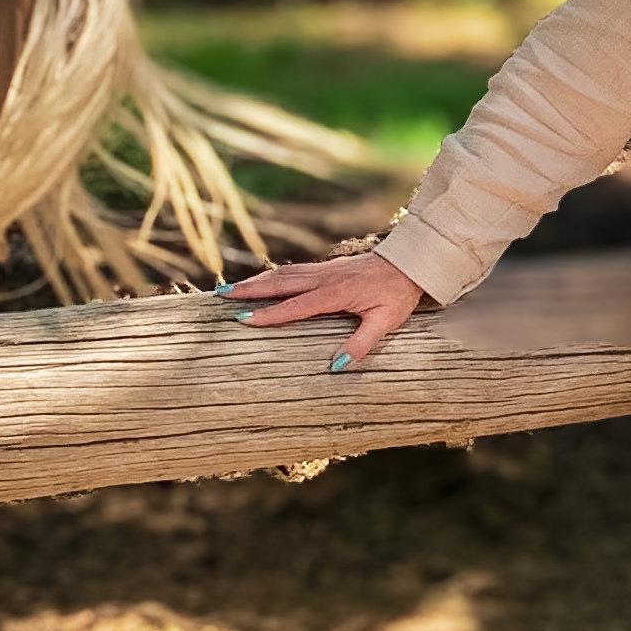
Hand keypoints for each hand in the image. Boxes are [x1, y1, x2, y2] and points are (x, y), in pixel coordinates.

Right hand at [222, 249, 426, 366]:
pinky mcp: (327, 267)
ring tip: (230, 288)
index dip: (269, 314)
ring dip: (256, 281)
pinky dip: (273, 275)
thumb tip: (337, 367)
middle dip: (249, 290)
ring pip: (284, 274)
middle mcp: (324, 278)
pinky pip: (294, 271)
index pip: (295, 306)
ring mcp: (324, 270)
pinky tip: (262, 281)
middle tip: (220, 296)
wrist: (410, 263)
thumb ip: (361, 344)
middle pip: (280, 283)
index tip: (243, 319)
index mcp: (335, 293)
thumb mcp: (386, 323)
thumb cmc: (398, 295)